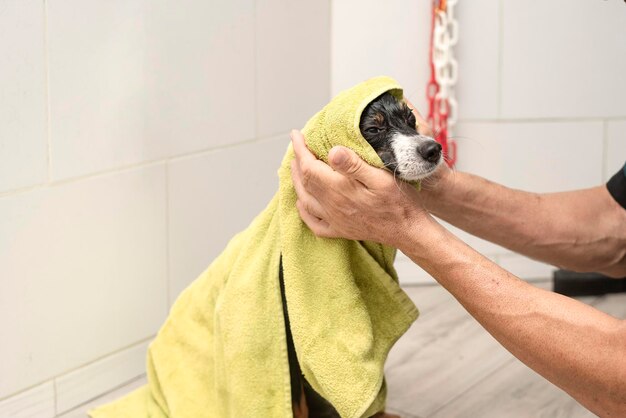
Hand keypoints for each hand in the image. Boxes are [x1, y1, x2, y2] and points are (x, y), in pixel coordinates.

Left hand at [290, 129, 428, 246]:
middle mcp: (332, 205)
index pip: (309, 166)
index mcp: (340, 189)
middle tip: (297, 147)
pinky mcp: (341, 230)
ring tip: (296, 169)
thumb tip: (333, 151)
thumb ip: (355, 165)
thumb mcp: (381, 178)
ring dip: (297, 182)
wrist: (409, 231)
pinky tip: (303, 203)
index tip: (296, 134)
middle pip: (304, 182)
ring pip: (305, 200)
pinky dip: (303, 211)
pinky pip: (314, 223)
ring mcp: (335, 220)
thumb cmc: (399, 202)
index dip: (300, 149)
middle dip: (297, 162)